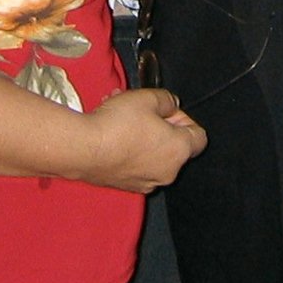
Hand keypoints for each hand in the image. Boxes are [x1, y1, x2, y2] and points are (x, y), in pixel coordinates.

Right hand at [82, 87, 206, 192]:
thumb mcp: (148, 97)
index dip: (185, 119)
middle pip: (174, 145)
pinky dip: (129, 149)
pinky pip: (135, 164)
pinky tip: (113, 131)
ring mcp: (145, 182)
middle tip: (144, 110)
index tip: (168, 109)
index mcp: (179, 151)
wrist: (83, 149)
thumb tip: (170, 104)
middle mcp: (167, 172)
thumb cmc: (118, 125)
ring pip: (152, 153)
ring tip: (122, 115)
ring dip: (142, 135)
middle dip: (161, 125)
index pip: (199, 137)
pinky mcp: (125, 185)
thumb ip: (167, 99)